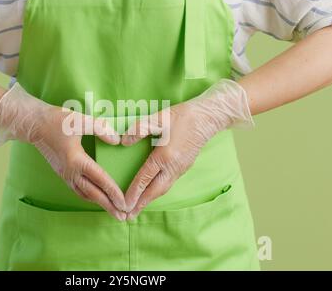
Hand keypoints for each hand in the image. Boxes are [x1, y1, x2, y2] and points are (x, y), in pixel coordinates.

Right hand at [0, 83, 126, 220]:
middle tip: (123, 216)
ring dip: (99, 203)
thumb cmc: (55, 121)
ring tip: (112, 211)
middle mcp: (70, 171)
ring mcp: (65, 174)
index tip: (124, 203)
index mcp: (76, 160)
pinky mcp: (62, 172)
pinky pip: (78, 189)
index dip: (113, 192)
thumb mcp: (79, 120)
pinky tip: (96, 198)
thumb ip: (100, 128)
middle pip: (93, 194)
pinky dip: (89, 197)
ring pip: (84, 194)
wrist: (32, 124)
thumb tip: (116, 141)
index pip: (100, 180)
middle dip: (109, 206)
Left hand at [121, 79, 253, 219]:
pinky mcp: (185, 167)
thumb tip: (123, 141)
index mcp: (165, 156)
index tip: (124, 204)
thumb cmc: (183, 116)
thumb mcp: (158, 118)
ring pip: (163, 189)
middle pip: (155, 191)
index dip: (133, 192)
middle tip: (128, 216)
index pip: (145, 178)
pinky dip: (158, 191)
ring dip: (149, 199)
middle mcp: (173, 167)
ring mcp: (181, 168)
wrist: (208, 117)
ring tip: (137, 208)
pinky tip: (151, 192)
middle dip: (141, 204)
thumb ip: (139, 129)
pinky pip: (168, 183)